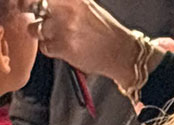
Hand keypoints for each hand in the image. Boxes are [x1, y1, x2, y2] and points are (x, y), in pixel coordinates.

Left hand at [21, 0, 163, 89]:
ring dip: (43, 33)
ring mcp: (64, 29)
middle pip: (34, 7)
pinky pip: (44, 47)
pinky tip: (63, 48)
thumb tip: (45, 3)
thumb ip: (67, 3)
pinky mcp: (63, 47)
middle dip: (37, 14)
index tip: (37, 5)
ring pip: (36, 28)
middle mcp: (66, 10)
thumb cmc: (105, 32)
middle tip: (46, 21)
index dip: (36, 2)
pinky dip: (50, 49)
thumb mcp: (87, 6)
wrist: (122, 54)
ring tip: (57, 37)